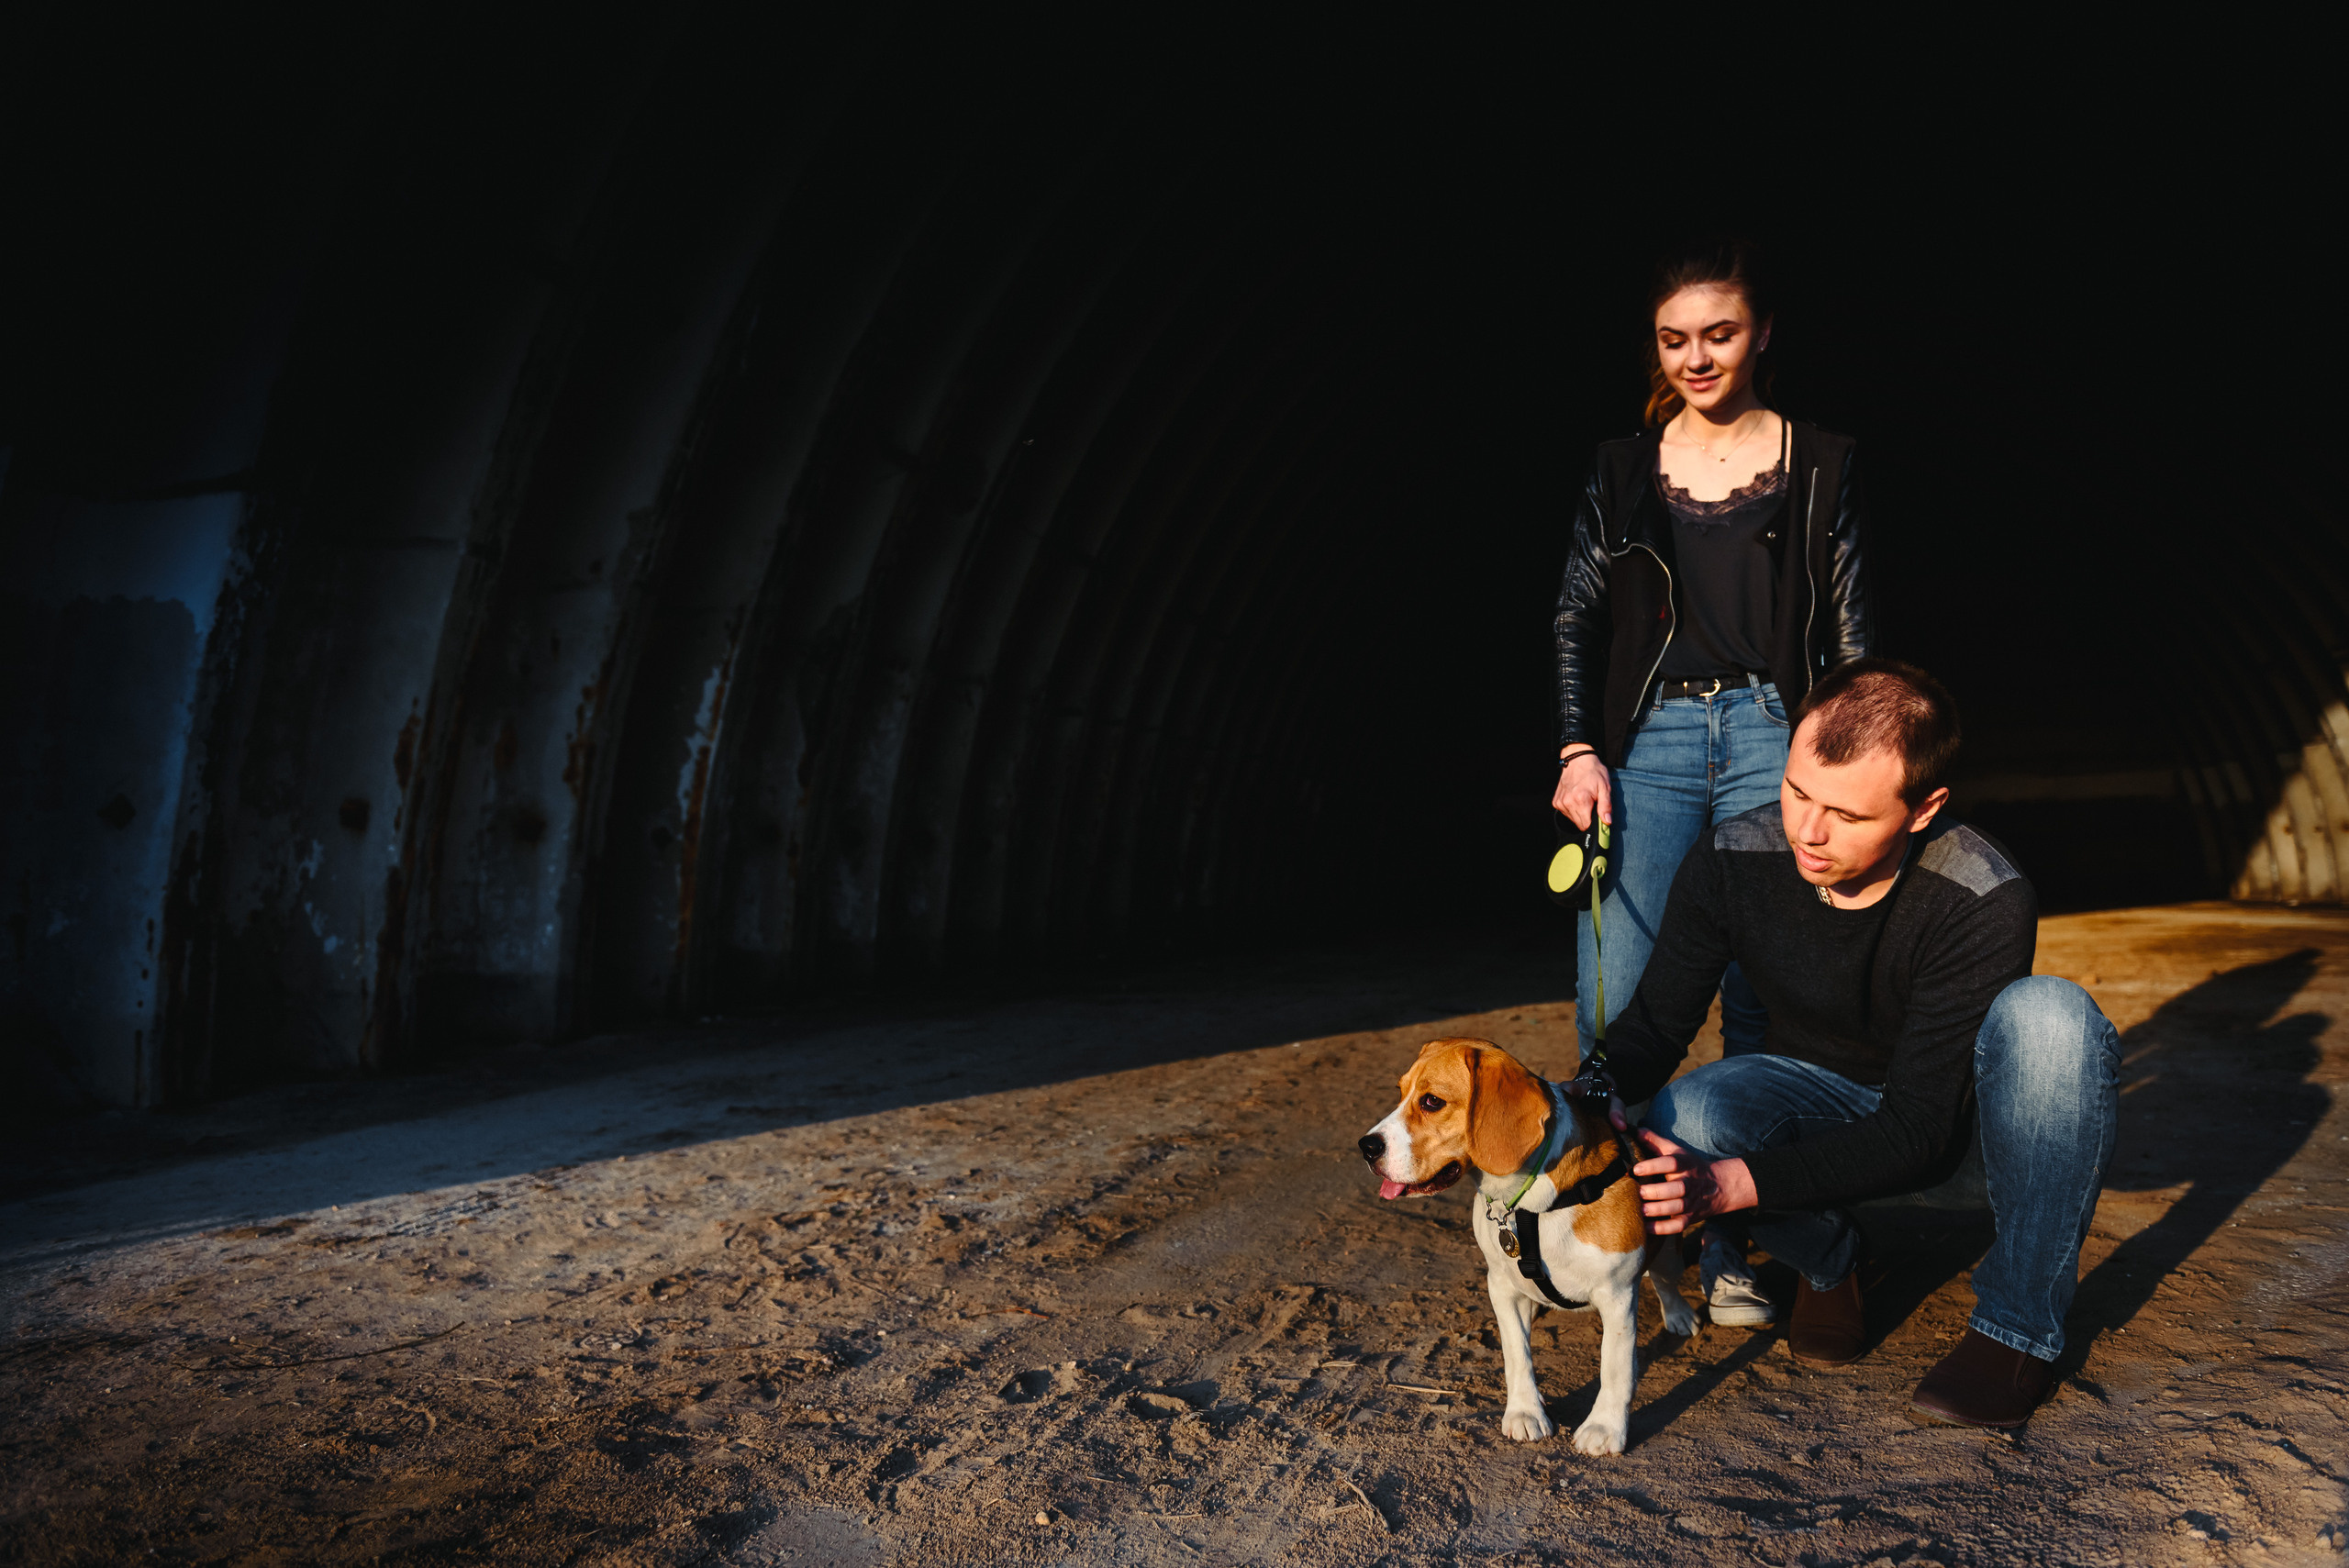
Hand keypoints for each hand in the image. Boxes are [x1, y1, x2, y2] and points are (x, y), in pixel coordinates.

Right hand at [1551, 752, 1611, 830]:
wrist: (1578, 759)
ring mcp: (1560, 802)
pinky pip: (1566, 813)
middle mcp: (1568, 802)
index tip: (1599, 817)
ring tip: (1585, 800)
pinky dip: (1573, 809)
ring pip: (1573, 820)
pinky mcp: (1556, 802)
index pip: (1587, 825)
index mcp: (1581, 800)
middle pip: (1580, 824)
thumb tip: (1607, 822)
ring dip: (1580, 814)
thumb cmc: (1593, 771)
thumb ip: (1606, 806)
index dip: (1595, 823)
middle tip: (1593, 805)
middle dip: (1588, 818)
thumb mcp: (1605, 787)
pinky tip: (1576, 798)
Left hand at [1630, 1130, 1756, 1233]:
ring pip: (1677, 1207)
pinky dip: (1662, 1228)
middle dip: (1656, 1191)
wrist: (1719, 1187)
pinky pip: (1677, 1226)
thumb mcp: (1676, 1151)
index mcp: (1685, 1164)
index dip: (1654, 1165)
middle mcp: (1689, 1183)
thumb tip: (1634, 1130)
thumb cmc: (1690, 1166)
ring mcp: (1691, 1202)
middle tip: (1637, 1192)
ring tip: (1640, 1210)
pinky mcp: (1689, 1218)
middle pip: (1677, 1188)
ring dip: (1658, 1210)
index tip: (1636, 1169)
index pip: (1671, 1163)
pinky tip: (1646, 1228)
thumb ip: (1655, 1141)